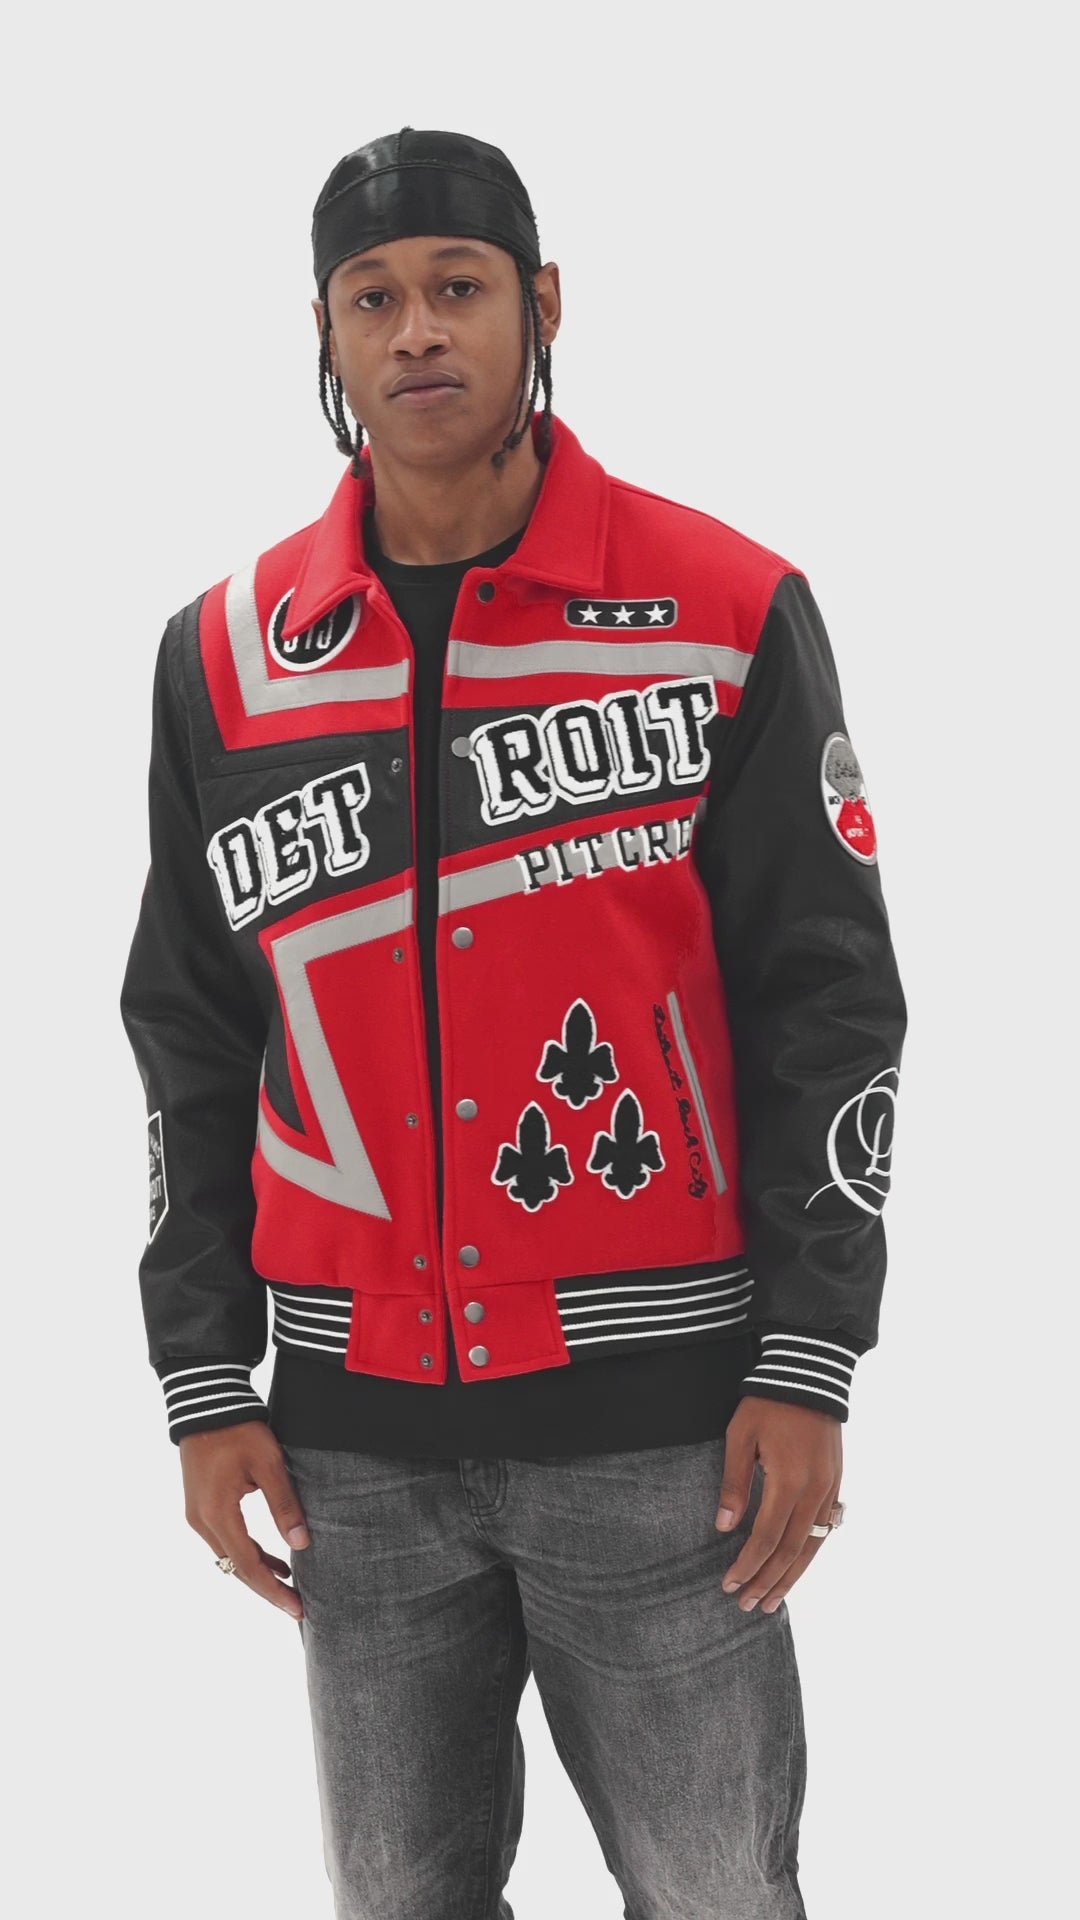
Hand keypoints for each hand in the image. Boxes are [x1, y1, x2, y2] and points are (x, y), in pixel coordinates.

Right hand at [180, 1421, 309, 1619]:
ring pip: (229, 1557)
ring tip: (290, 1584)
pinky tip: (273, 1559)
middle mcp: (202, 1522)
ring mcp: (197, 1516)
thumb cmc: (240, 1431)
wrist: (207, 1405)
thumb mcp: (269, 1465)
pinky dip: (248, 1554)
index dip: (273, 1590)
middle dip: (266, 1589)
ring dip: (257, 1571)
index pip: (248, 1565)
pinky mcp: (200, 1507)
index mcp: (218, 1514)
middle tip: (296, 1606)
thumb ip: (285, 1505)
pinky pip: (225, 1542)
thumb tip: (301, 1544)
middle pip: (236, 1568)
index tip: (296, 1608)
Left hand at [714, 1396, 842, 1613]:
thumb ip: (734, 1483)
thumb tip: (724, 1527)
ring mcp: (829, 1490)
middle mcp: (814, 1491)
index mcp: (788, 1480)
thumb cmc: (767, 1404)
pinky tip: (796, 1569)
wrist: (809, 1376)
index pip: (766, 1538)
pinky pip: (824, 1530)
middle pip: (790, 1551)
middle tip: (746, 1605)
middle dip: (767, 1581)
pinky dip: (809, 1555)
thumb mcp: (740, 1436)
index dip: (748, 1565)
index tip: (729, 1584)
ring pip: (812, 1546)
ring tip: (771, 1602)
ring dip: (791, 1577)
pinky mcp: (836, 1484)